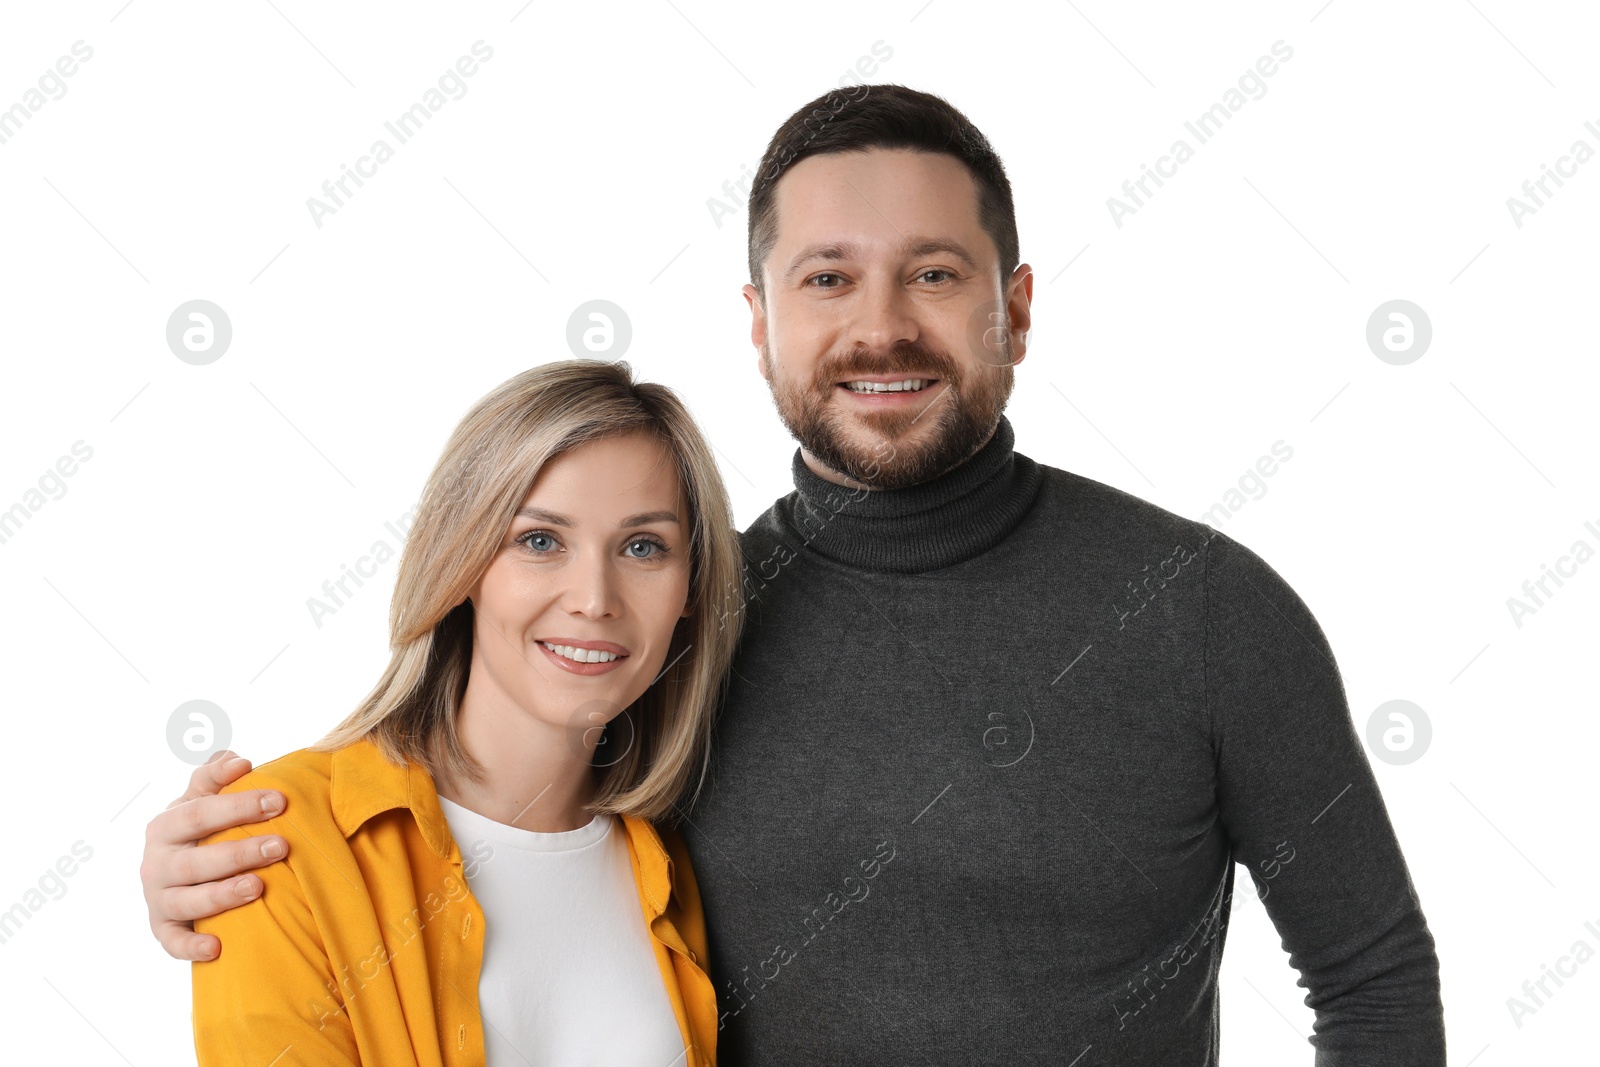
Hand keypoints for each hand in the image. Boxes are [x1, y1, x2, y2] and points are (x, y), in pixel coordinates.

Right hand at [139, 749, 289, 960]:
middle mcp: (156, 863)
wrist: (179, 870)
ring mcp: (158, 898)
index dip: (238, 806)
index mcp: (165, 826)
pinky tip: (218, 948)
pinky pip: (173, 943)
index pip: (200, 813)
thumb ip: (215, 776)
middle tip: (281, 845)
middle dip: (240, 852)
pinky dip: (191, 947)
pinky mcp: (163, 929)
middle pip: (196, 860)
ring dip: (222, 895)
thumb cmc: (200, 829)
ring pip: (187, 901)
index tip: (279, 800)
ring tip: (259, 887)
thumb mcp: (202, 798)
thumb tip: (238, 761)